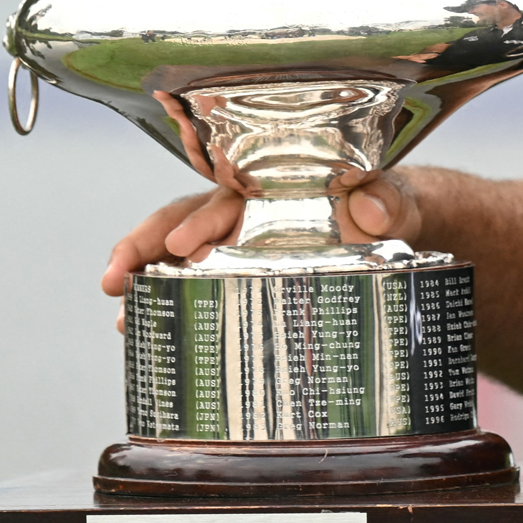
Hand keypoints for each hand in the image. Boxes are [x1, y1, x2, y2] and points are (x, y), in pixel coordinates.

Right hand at [97, 173, 430, 325]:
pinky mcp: (249, 278)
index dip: (200, 221)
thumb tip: (367, 209)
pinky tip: (153, 333)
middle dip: (144, 247)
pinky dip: (174, 306)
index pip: (226, 198)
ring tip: (124, 320)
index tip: (179, 246)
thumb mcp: (396, 201)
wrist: (407, 230)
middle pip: (183, 223)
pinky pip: (201, 288)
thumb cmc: (393, 207)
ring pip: (182, 260)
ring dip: (148, 284)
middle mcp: (249, 216)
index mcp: (277, 190)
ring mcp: (243, 249)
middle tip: (116, 279)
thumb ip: (387, 202)